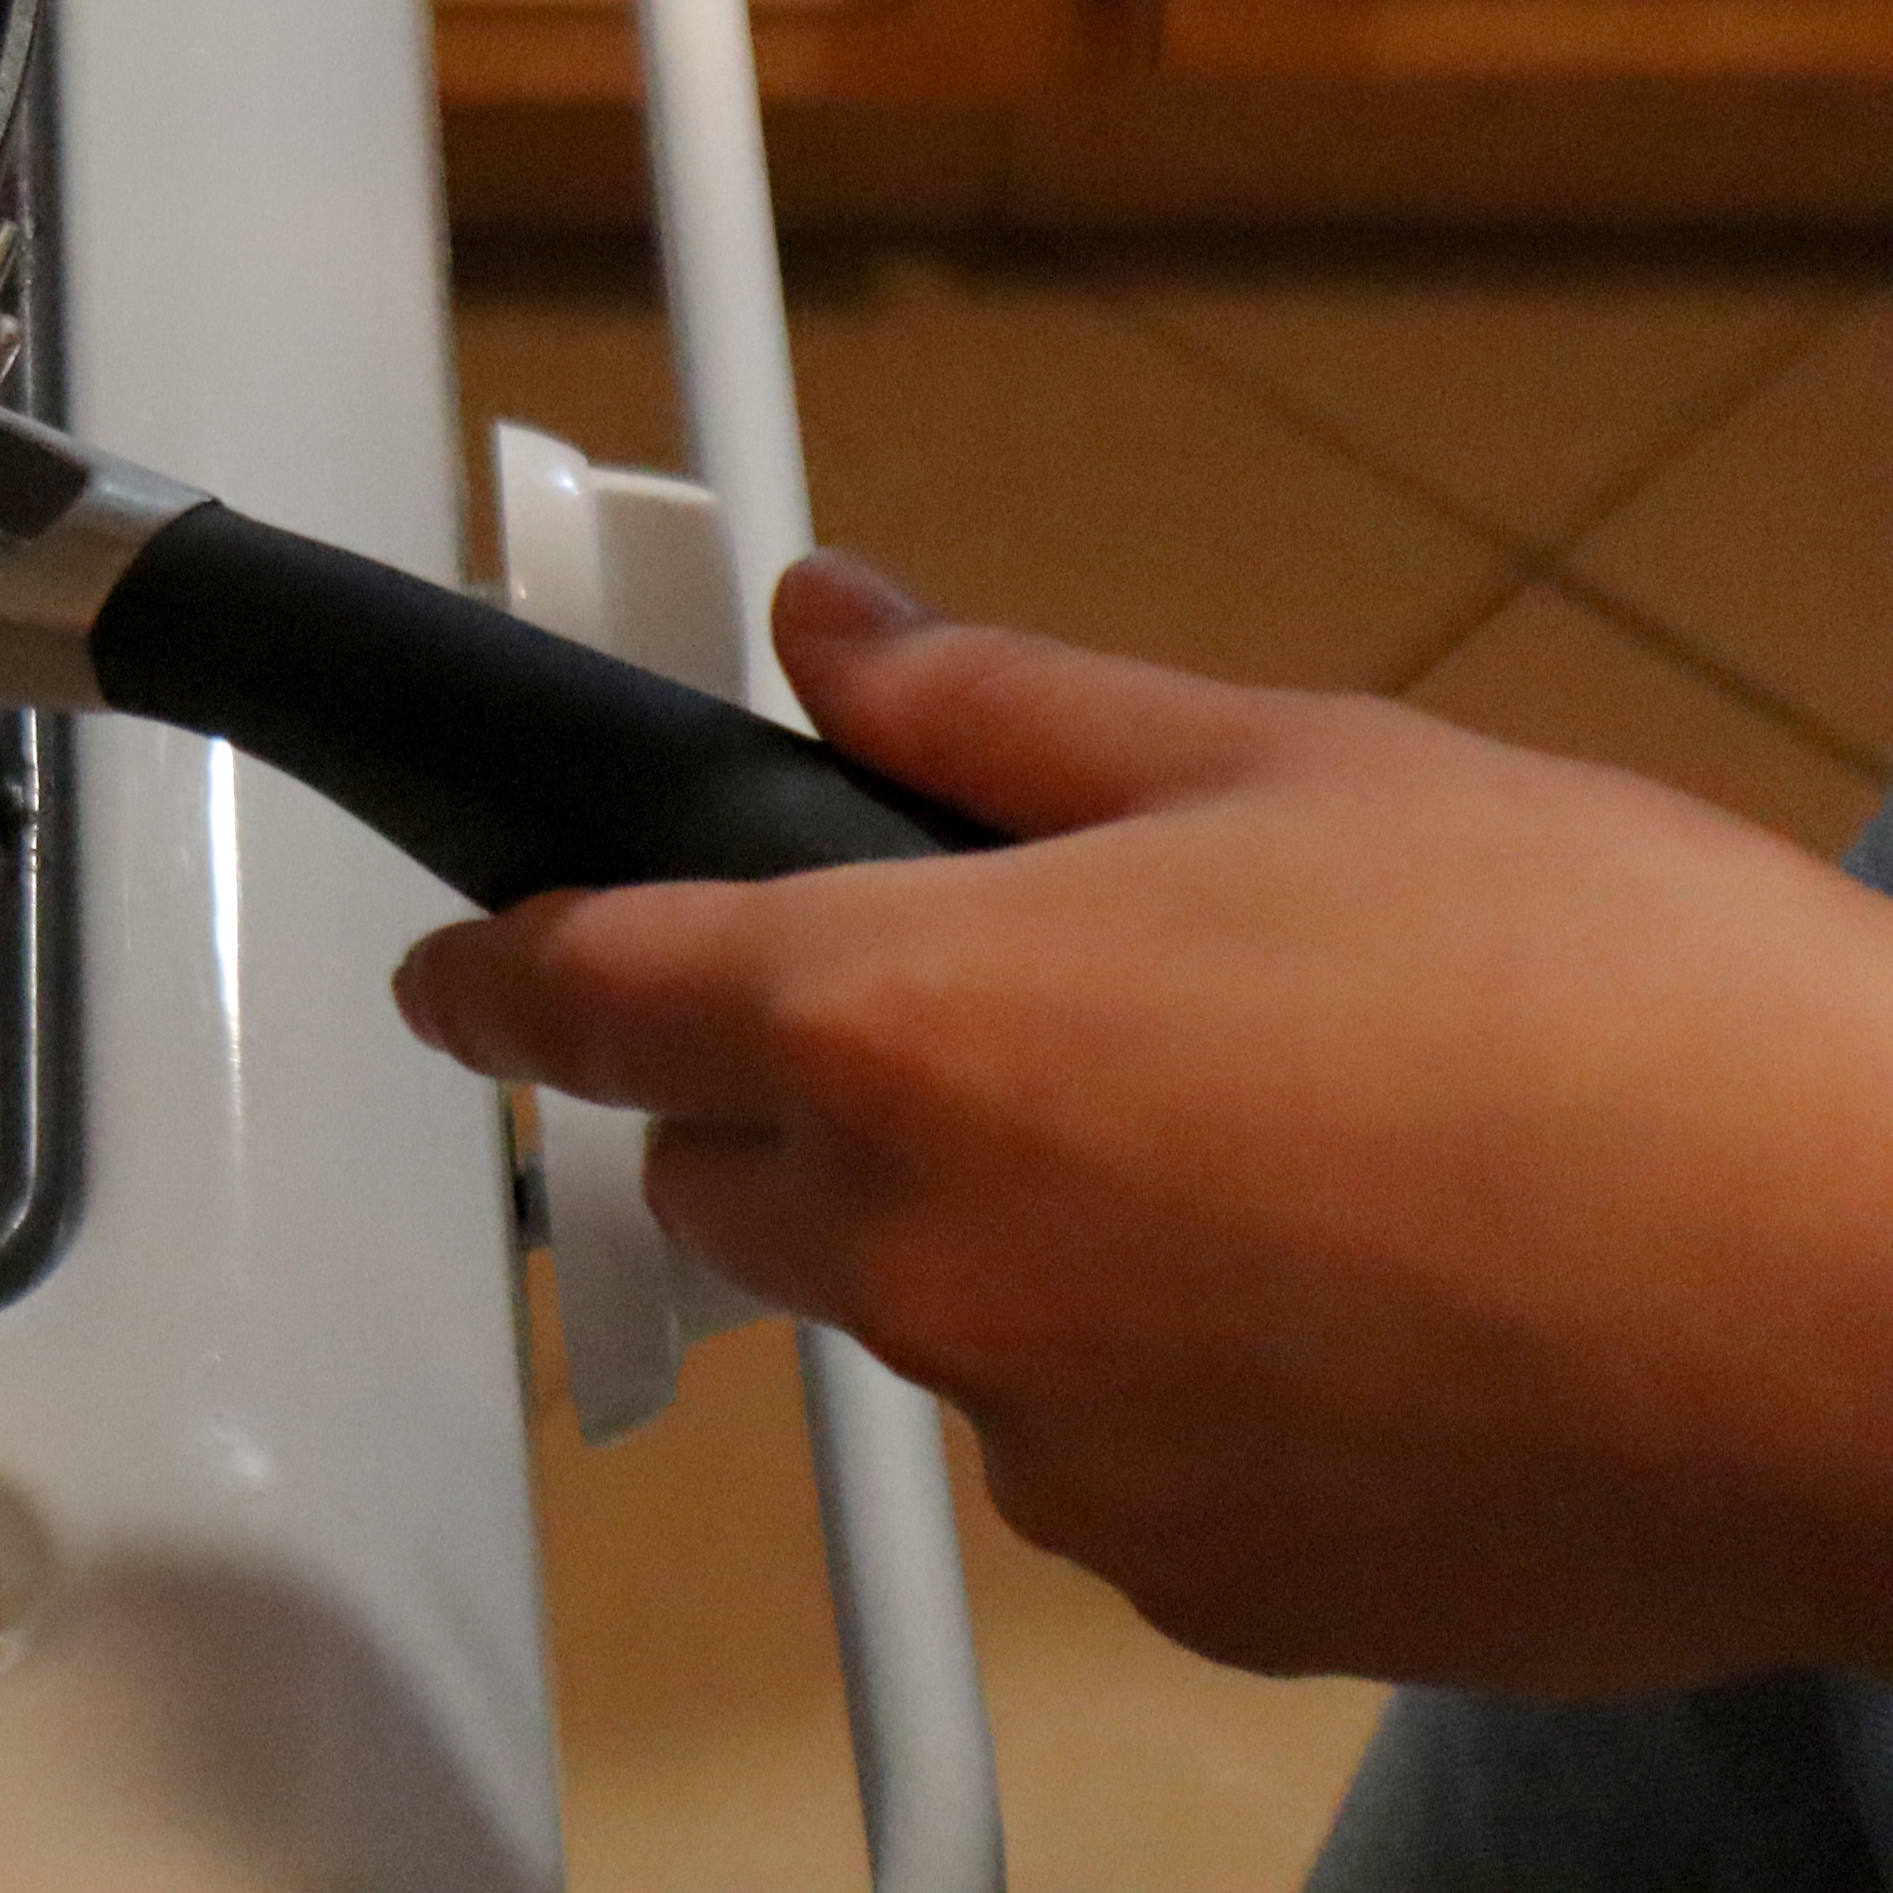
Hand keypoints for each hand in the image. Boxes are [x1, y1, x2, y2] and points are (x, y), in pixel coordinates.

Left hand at [397, 552, 1892, 1689]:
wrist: (1880, 1309)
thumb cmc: (1625, 1013)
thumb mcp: (1296, 761)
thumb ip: (1007, 708)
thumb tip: (839, 629)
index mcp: (905, 1019)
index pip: (584, 995)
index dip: (498, 974)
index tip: (460, 979)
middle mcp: (927, 1250)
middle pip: (742, 1172)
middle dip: (818, 1097)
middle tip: (1035, 1024)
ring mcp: (1048, 1443)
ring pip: (931, 1319)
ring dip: (1017, 1241)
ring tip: (1275, 1155)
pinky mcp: (1184, 1582)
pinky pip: (1092, 1460)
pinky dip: (1161, 1384)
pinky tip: (1351, 1304)